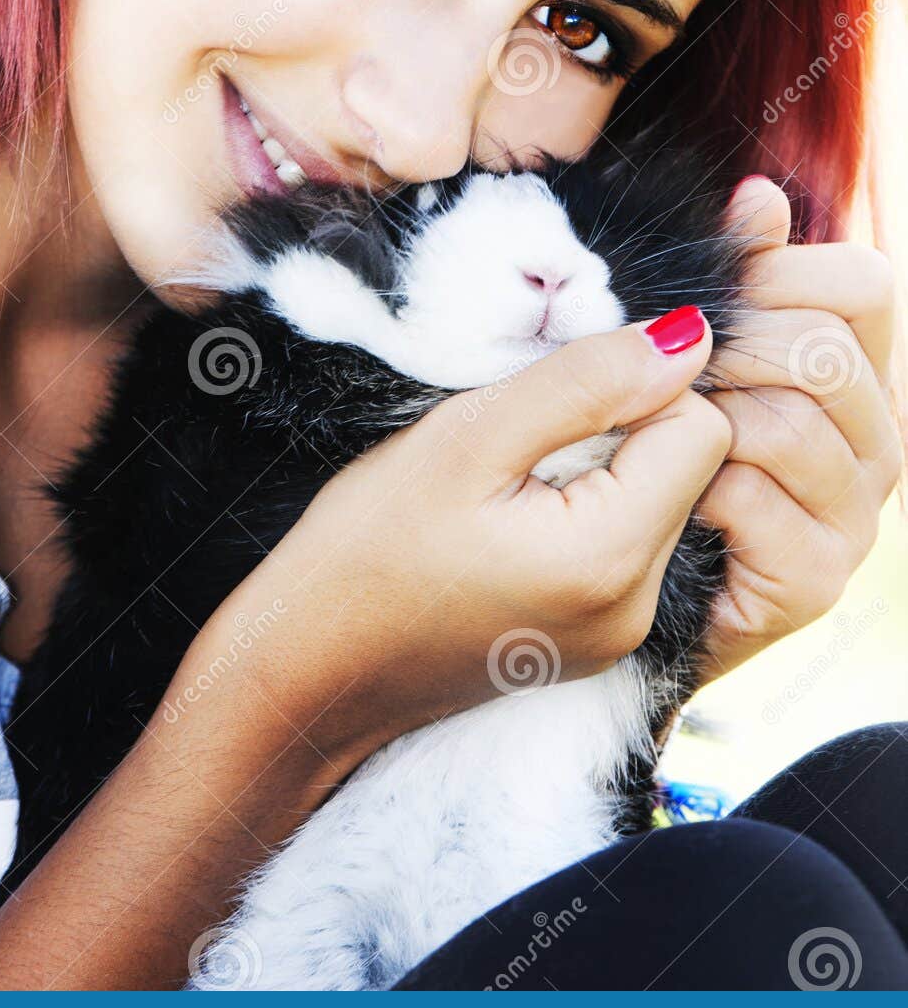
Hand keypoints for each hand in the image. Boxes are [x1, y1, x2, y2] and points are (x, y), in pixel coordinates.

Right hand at [199, 311, 730, 769]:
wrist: (305, 671)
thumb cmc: (363, 549)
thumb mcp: (467, 435)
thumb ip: (586, 381)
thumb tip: (687, 337)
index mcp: (612, 557)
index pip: (702, 426)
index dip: (631, 387)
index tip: (546, 401)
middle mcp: (636, 609)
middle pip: (687, 467)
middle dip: (615, 428)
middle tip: (515, 441)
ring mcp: (617, 635)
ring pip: (656, 500)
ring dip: (597, 467)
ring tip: (504, 484)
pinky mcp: (592, 643)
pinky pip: (624, 544)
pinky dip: (580, 511)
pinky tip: (507, 521)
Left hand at [696, 175, 902, 683]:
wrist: (614, 586)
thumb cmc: (651, 445)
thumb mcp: (686, 350)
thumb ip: (732, 274)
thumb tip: (758, 195)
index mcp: (857, 369)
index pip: (862, 285)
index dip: (779, 272)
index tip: (712, 293)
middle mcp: (878, 438)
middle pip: (826, 351)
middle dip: (732, 350)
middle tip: (672, 375)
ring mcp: (855, 514)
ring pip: (789, 424)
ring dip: (706, 422)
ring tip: (663, 436)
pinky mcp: (815, 580)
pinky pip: (754, 498)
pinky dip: (697, 490)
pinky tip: (672, 499)